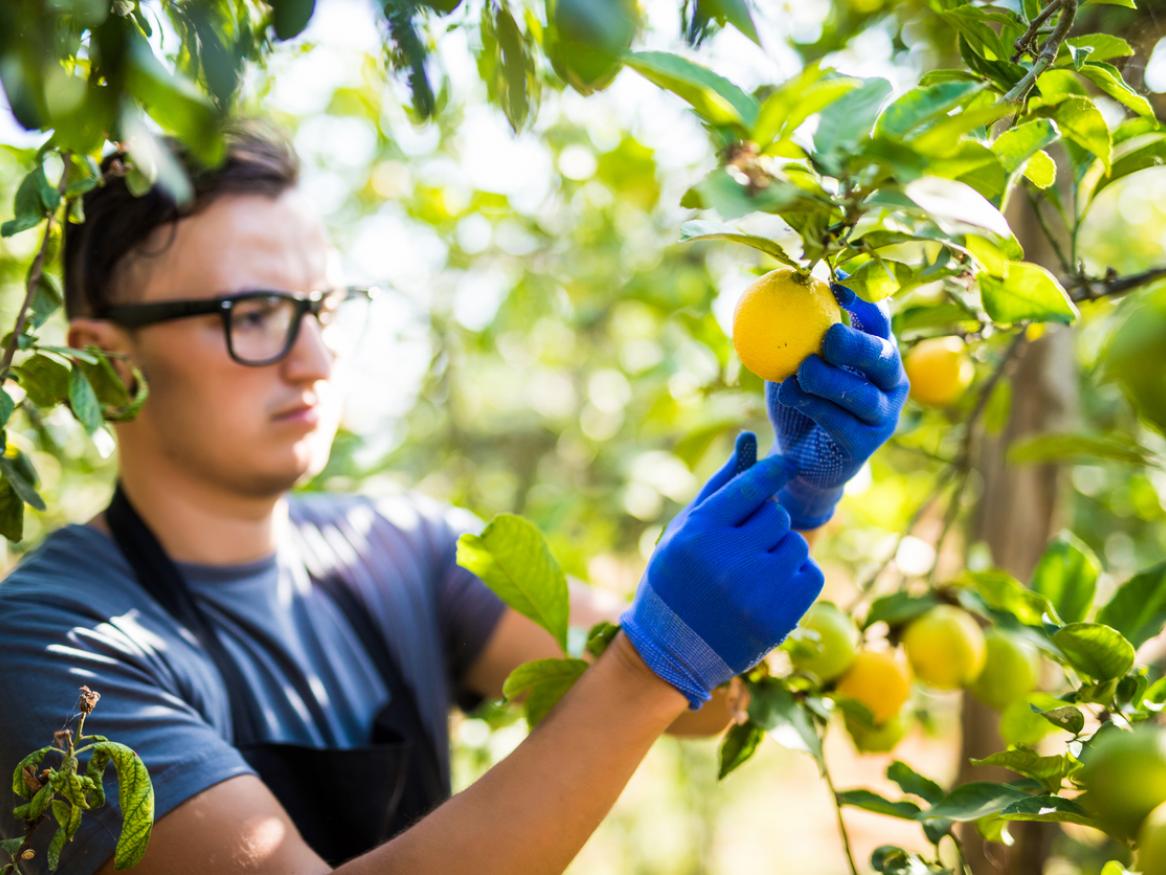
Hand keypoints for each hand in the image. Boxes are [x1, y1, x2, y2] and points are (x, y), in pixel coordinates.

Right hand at [619, 432, 824, 707]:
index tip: (787, 462)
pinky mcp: (780, 617)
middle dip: (767, 523)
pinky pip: (811, 574)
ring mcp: (756, 592)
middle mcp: (728, 561)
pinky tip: (768, 591)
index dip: (774, 470)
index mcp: (699, 533)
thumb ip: (720, 484)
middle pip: (778, 515)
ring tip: (752, 572)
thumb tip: (750, 439)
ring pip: (796, 544)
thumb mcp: (685, 529)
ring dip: (781, 551)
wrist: (671, 651)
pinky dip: (796, 578)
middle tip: (745, 543)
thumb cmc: (676, 578)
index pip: (752, 486)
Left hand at [765, 281, 908, 529]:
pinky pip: (842, 423)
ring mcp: (883, 415)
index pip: (878, 320)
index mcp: (876, 351)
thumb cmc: (798, 399)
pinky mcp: (866, 443)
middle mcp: (889, 381)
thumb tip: (773, 289)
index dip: (864, 301)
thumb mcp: (791, 362)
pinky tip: (790, 394)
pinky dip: (815, 407)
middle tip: (829, 336)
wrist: (797, 456)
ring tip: (801, 371)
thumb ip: (790, 333)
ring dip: (829, 381)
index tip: (836, 288)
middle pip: (883, 356)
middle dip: (857, 344)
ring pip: (863, 394)